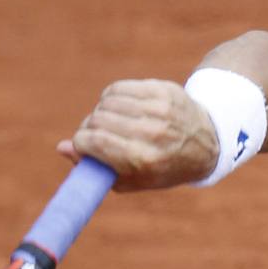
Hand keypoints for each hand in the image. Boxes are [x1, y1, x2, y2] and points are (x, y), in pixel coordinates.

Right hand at [56, 79, 217, 190]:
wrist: (206, 144)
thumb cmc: (162, 167)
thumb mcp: (131, 180)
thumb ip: (95, 168)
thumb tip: (61, 148)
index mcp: (144, 160)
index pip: (95, 141)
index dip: (80, 142)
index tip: (82, 145)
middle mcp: (153, 133)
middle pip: (98, 120)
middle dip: (89, 128)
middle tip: (96, 135)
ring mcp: (159, 109)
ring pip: (106, 101)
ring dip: (101, 112)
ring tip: (111, 123)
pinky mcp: (161, 90)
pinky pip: (119, 88)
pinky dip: (112, 98)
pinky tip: (120, 108)